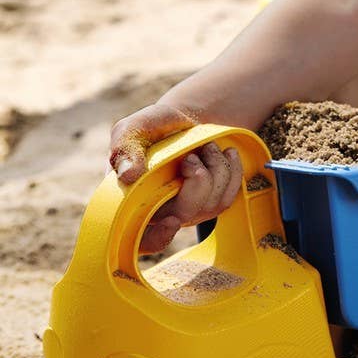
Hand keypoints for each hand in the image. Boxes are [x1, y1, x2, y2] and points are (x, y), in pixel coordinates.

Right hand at [109, 103, 243, 254]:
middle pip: (183, 216)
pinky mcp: (210, 203)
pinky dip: (233, 172)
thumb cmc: (152, 126)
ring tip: (206, 147)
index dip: (156, 239)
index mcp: (132, 201)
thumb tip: (128, 175)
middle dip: (197, 181)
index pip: (140, 239)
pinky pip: (228, 196)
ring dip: (216, 170)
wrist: (184, 119)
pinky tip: (227, 153)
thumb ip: (124, 148)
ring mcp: (187, 210)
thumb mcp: (132, 130)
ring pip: (210, 206)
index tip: (172, 221)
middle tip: (192, 156)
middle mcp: (160, 212)